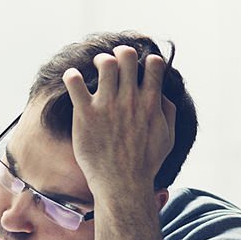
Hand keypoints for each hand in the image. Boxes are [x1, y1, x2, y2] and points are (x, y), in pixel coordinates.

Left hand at [62, 46, 175, 196]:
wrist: (122, 185)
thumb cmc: (145, 164)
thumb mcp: (168, 138)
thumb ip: (168, 112)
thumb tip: (162, 94)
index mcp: (151, 102)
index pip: (153, 63)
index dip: (147, 61)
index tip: (141, 68)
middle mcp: (130, 99)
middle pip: (126, 56)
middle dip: (121, 54)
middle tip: (115, 63)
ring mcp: (107, 105)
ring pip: (104, 63)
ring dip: (100, 61)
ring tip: (96, 69)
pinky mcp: (85, 114)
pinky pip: (74, 82)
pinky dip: (72, 76)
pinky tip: (73, 80)